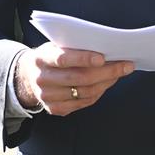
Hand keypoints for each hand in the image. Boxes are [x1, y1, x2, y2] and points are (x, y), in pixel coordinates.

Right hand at [14, 43, 132, 116]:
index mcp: (41, 59)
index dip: (84, 58)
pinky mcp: (55, 109)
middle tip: (126, 65)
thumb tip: (108, 50)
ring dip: (106, 83)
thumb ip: (75, 47)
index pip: (63, 59)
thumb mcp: (56, 46)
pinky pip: (82, 103)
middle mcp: (42, 79)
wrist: (28, 76)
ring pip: (84, 93)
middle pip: (79, 78)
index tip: (103, 57)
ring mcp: (47, 97)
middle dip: (106, 72)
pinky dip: (98, 93)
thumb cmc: (51, 56)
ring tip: (120, 73)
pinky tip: (107, 83)